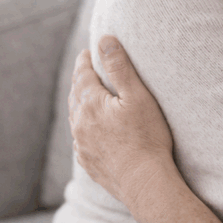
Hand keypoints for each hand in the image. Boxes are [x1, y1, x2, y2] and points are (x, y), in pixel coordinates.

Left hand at [68, 35, 175, 207]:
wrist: (145, 183)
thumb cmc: (146, 137)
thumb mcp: (137, 96)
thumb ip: (119, 67)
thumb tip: (104, 40)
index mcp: (90, 104)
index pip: (82, 74)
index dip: (85, 60)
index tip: (88, 52)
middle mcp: (80, 124)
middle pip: (76, 95)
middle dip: (80, 80)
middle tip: (86, 69)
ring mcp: (82, 145)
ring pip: (76, 118)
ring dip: (80, 104)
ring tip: (87, 97)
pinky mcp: (89, 163)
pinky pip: (81, 139)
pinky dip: (84, 128)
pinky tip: (91, 130)